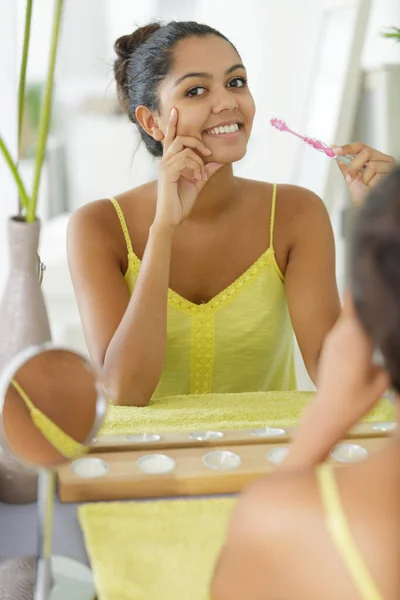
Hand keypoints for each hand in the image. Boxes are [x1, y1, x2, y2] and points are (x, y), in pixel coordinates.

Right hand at [155, 107, 222, 228]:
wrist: (171, 219)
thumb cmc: (181, 202)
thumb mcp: (198, 183)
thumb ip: (206, 170)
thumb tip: (219, 161)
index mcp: (171, 161)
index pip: (171, 138)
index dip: (172, 124)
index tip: (176, 110)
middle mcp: (165, 161)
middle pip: (178, 138)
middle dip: (195, 141)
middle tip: (208, 152)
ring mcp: (165, 167)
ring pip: (183, 148)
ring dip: (198, 159)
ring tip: (202, 173)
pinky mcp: (167, 174)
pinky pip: (184, 160)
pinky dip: (195, 167)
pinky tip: (198, 178)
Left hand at [281, 295, 388, 468]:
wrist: (326, 411)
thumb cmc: (355, 400)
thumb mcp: (382, 381)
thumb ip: (389, 359)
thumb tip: (393, 344)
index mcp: (356, 342)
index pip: (359, 308)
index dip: (364, 293)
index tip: (374, 280)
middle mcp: (341, 336)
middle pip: (353, 307)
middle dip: (365, 297)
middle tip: (378, 285)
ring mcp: (333, 340)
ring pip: (347, 316)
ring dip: (358, 308)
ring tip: (373, 299)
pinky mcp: (329, 345)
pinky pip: (342, 326)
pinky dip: (352, 320)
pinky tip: (363, 320)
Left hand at [333, 143, 395, 206]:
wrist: (371, 209)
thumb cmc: (364, 197)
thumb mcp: (351, 179)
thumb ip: (346, 167)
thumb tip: (338, 157)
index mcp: (373, 159)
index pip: (360, 147)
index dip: (347, 147)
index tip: (334, 149)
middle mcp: (382, 159)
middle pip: (365, 150)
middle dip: (353, 164)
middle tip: (350, 177)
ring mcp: (387, 163)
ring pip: (369, 160)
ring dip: (362, 175)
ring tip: (366, 185)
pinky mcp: (390, 169)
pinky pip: (374, 168)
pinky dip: (369, 179)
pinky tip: (373, 186)